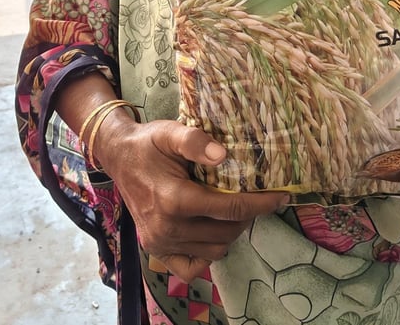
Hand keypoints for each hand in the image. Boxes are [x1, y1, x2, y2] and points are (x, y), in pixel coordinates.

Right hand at [96, 118, 288, 281]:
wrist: (118, 156)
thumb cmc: (147, 143)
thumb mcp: (170, 132)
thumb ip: (195, 141)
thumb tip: (223, 154)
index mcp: (174, 200)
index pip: (229, 209)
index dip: (260, 204)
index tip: (282, 197)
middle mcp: (168, 228)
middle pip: (226, 232)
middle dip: (248, 216)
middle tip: (256, 198)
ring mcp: (160, 243)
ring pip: (214, 250)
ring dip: (231, 232)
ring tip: (235, 210)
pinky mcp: (155, 250)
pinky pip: (191, 266)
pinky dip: (208, 252)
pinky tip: (212, 230)